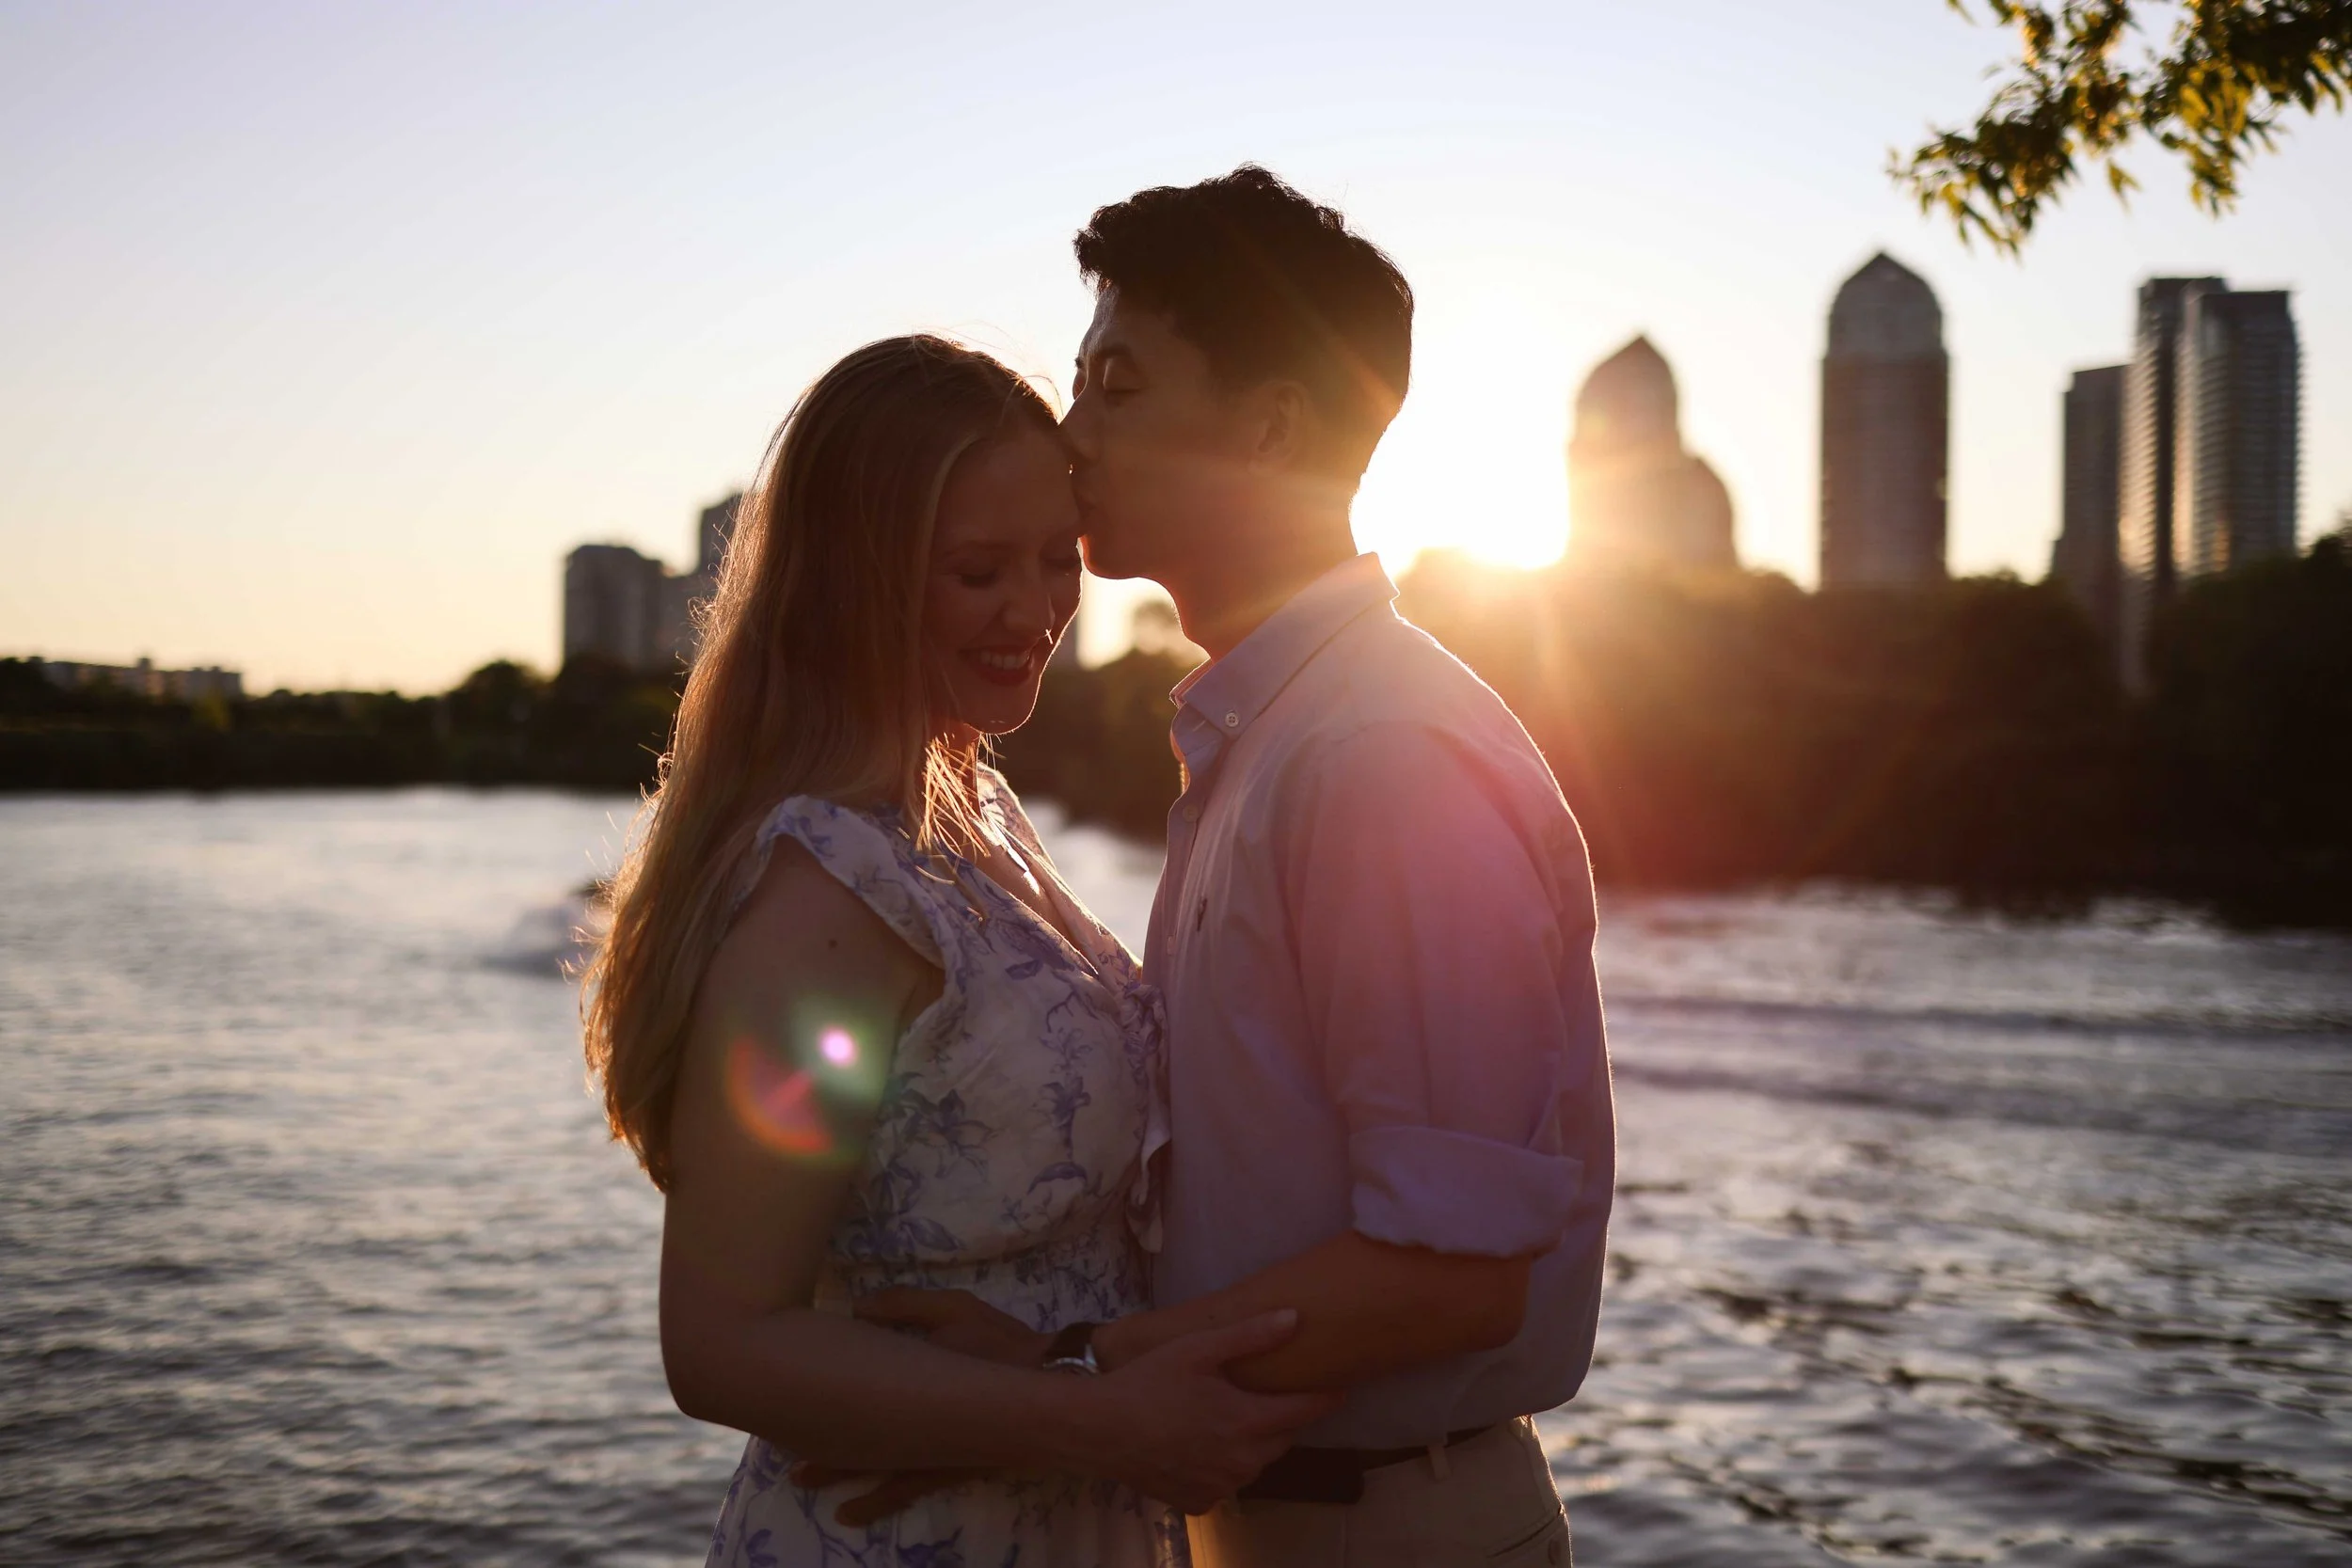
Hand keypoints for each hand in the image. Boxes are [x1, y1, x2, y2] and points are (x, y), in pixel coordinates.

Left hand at [787, 1289, 1047, 1524]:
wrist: (1054, 1388)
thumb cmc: (1002, 1345)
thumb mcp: (954, 1308)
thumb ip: (904, 1306)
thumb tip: (855, 1310)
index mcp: (906, 1380)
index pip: (849, 1384)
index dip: (811, 1391)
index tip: (780, 1390)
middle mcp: (910, 1425)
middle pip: (848, 1437)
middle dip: (812, 1440)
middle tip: (773, 1447)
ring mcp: (927, 1453)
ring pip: (866, 1470)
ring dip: (833, 1474)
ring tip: (798, 1480)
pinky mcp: (945, 1469)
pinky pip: (899, 1490)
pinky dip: (871, 1500)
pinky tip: (850, 1513)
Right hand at [1078, 1309, 1341, 1512]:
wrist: (1097, 1429)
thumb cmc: (1149, 1381)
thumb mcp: (1197, 1350)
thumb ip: (1250, 1336)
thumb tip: (1296, 1319)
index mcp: (1248, 1423)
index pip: (1306, 1410)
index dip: (1327, 1396)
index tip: (1343, 1384)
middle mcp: (1242, 1462)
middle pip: (1282, 1437)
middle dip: (1283, 1416)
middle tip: (1270, 1393)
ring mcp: (1221, 1487)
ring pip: (1255, 1461)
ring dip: (1253, 1441)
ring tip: (1232, 1415)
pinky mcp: (1199, 1502)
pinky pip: (1227, 1481)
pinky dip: (1224, 1464)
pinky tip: (1204, 1443)